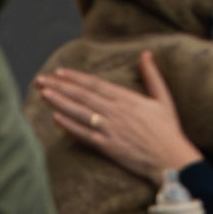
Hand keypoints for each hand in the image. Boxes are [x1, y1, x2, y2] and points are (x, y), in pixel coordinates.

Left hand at [35, 52, 201, 183]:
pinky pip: (84, 135)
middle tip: (40, 80)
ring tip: (43, 93)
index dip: (75, 77)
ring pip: (80, 112)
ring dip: (60, 102)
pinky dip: (70, 126)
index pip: (95, 84)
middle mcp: (115, 111)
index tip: (59, 71)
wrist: (172, 159)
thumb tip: (146, 54)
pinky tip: (56, 119)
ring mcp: (110, 129)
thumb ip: (152, 76)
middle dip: (60, 86)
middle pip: (82, 95)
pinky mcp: (108, 146)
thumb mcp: (163, 99)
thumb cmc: (169, 131)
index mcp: (127, 98)